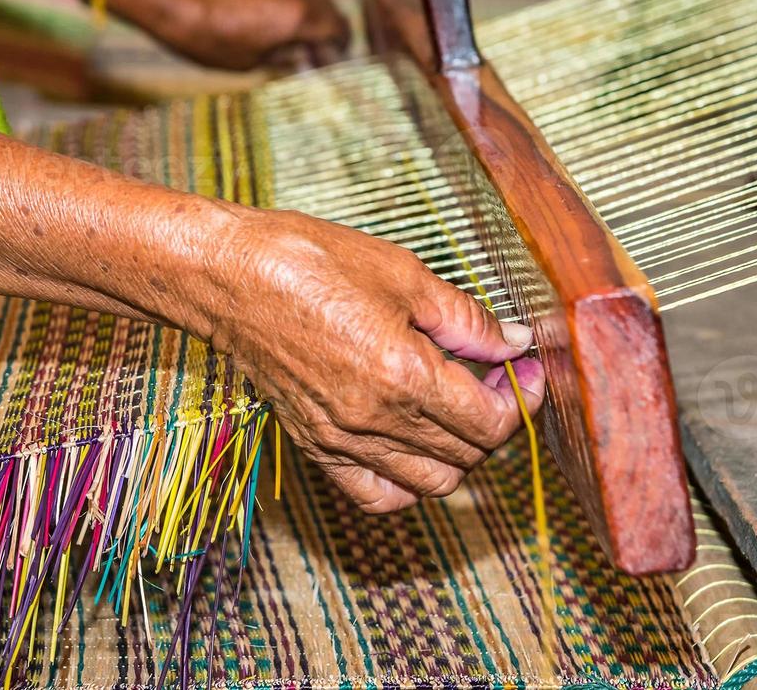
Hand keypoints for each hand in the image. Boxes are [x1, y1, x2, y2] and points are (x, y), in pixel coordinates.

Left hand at [118, 0, 350, 70]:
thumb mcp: (245, 62)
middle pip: (325, 6)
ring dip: (302, 14)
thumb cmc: (204, 36)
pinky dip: (279, 1)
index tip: (333, 60)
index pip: (338, 28)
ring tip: (286, 37)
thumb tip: (297, 60)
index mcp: (296, 16)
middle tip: (318, 49)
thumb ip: (279, 59)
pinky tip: (257, 16)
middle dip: (328, 28)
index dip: (340, 47)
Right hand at [194, 208, 543, 512]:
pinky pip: (375, 495)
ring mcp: (342, 440)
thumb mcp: (402, 273)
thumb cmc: (307, 262)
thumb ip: (465, 318)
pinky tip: (413, 442)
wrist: (229, 276)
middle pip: (468, 455)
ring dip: (458, 452)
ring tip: (457, 406)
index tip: (527, 367)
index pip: (491, 421)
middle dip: (497, 418)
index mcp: (403, 375)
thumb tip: (511, 342)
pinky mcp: (316, 445)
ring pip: (430, 482)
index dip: (524, 397)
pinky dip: (406, 482)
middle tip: (496, 375)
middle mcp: (374, 420)